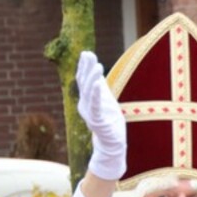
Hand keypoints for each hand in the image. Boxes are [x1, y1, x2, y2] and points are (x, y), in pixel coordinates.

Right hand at [75, 51, 125, 180]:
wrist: (112, 143)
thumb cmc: (109, 122)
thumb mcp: (105, 100)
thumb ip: (100, 87)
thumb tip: (96, 69)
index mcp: (86, 100)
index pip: (83, 80)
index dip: (84, 66)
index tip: (86, 53)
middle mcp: (85, 105)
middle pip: (83, 83)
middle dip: (86, 68)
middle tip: (89, 54)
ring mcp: (90, 113)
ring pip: (88, 92)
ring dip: (92, 78)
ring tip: (98, 65)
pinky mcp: (97, 121)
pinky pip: (95, 106)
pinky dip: (95, 94)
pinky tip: (97, 83)